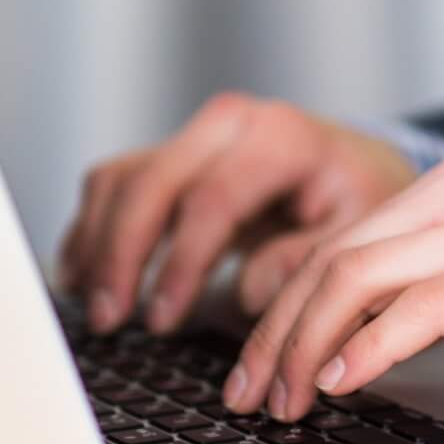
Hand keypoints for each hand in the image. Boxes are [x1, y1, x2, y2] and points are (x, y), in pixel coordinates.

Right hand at [56, 92, 418, 333]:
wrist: (357, 166)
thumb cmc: (360, 200)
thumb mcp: (362, 232)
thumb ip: (310, 261)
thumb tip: (249, 291)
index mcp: (280, 138)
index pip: (212, 198)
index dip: (180, 263)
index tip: (163, 318)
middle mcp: (230, 124)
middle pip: (151, 182)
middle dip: (122, 254)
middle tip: (112, 319)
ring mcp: (195, 135)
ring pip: (122, 178)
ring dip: (98, 244)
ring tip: (97, 308)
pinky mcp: (172, 154)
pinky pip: (116, 183)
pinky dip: (93, 228)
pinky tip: (81, 275)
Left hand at [221, 156, 443, 420]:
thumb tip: (382, 326)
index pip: (342, 238)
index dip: (285, 301)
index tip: (259, 357)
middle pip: (332, 258)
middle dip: (273, 330)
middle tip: (246, 390)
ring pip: (357, 279)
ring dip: (302, 346)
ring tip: (281, 399)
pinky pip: (418, 311)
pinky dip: (365, 349)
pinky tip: (342, 382)